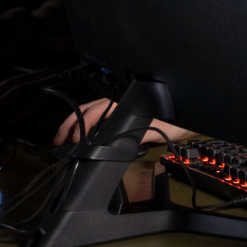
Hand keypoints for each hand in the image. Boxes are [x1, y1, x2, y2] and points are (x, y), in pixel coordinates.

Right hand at [52, 97, 193, 147]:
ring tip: (63, 139)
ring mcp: (121, 108)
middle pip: (89, 110)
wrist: (188, 120)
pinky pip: (100, 118)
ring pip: (92, 112)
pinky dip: (86, 126)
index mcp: (127, 104)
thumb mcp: (156, 130)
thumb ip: (138, 136)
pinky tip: (81, 136)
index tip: (68, 137)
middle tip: (58, 140)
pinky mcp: (123, 114)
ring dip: (76, 124)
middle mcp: (122, 102)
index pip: (97, 111)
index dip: (80, 124)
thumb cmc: (176, 121)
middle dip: (70, 124)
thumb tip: (119, 143)